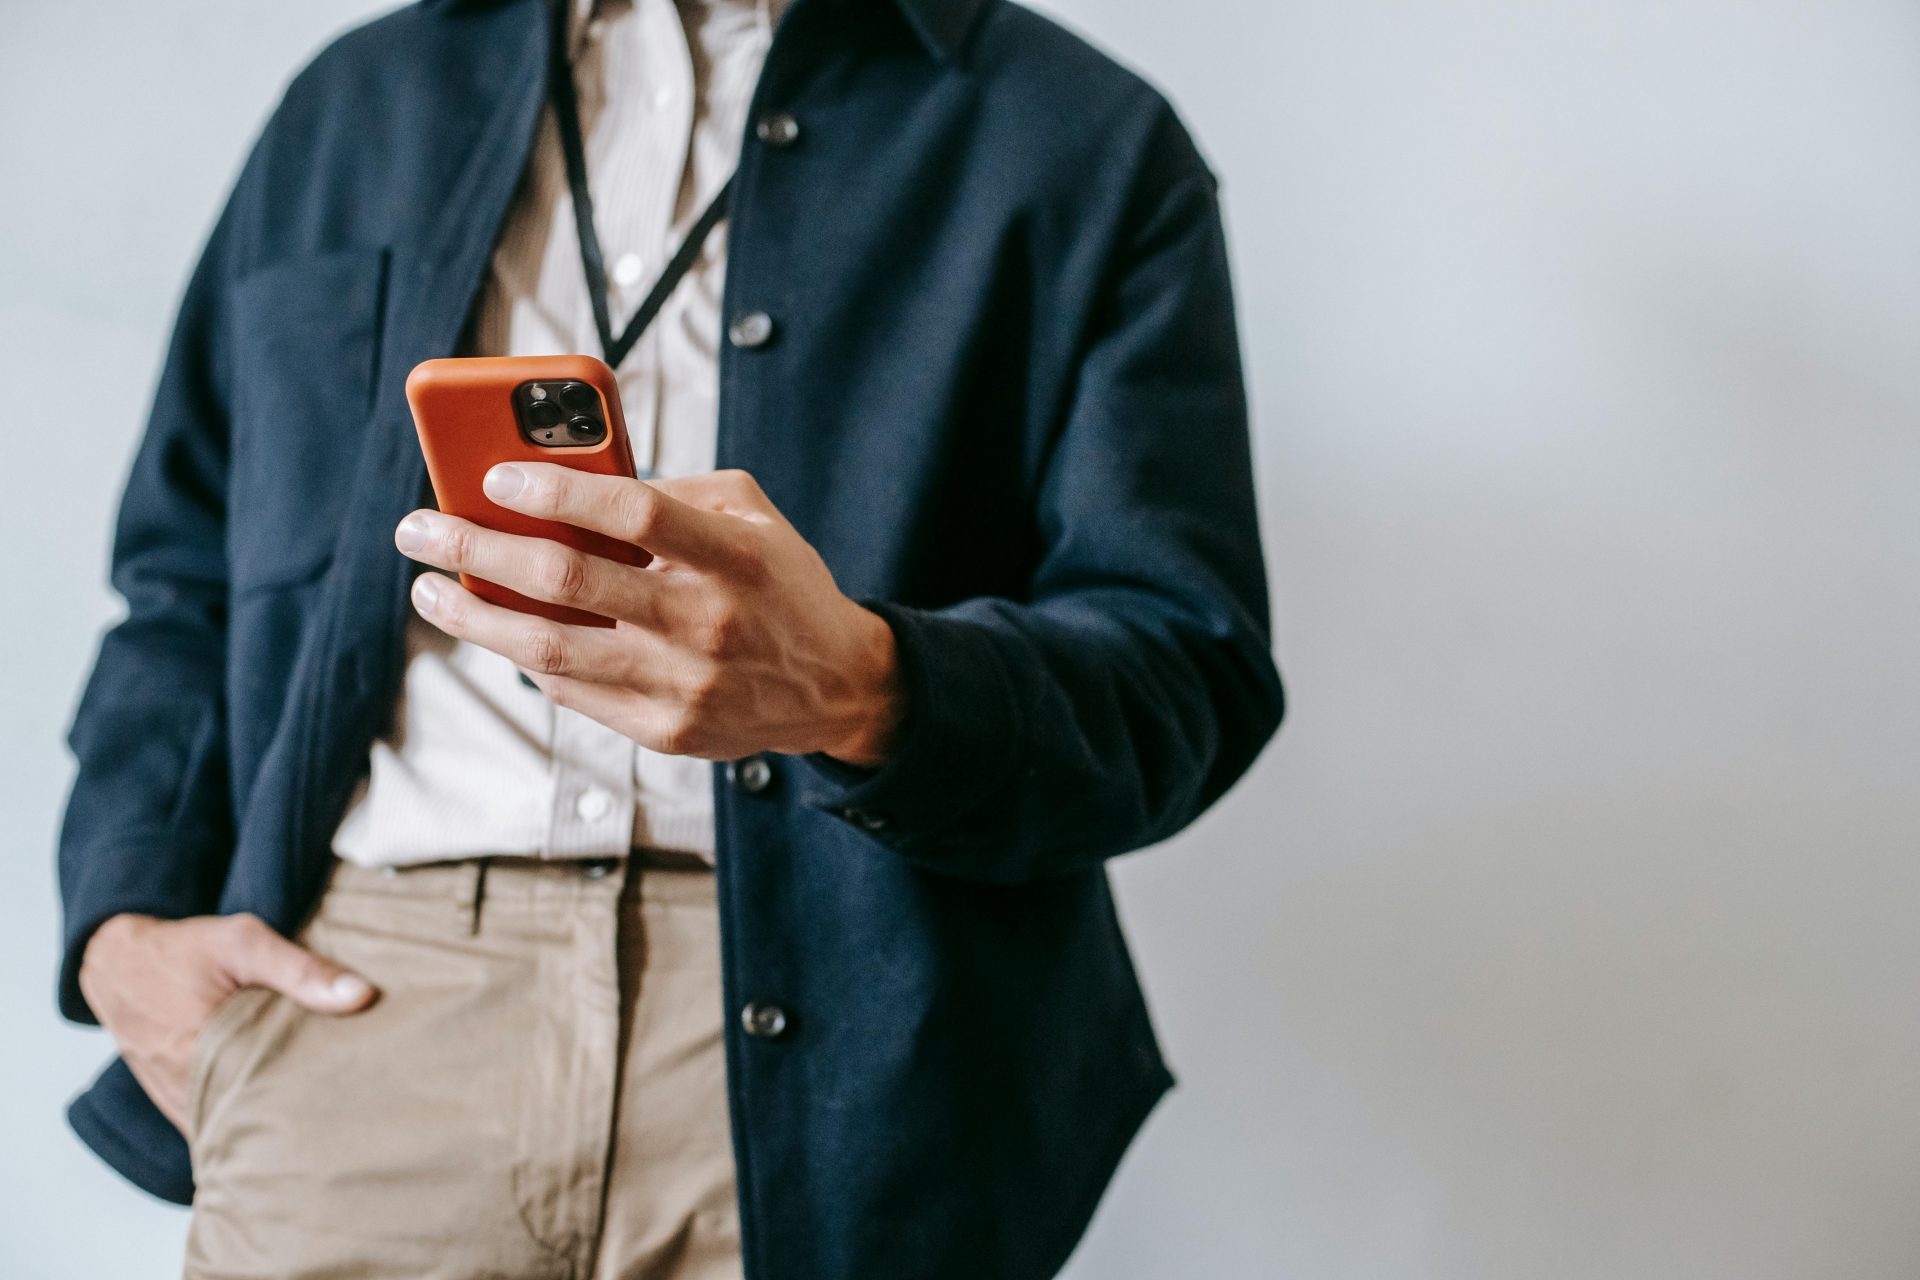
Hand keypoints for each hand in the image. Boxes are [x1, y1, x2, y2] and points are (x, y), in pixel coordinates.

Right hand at [78, 913, 377, 1133]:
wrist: (116, 962)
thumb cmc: (184, 949)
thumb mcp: (244, 942)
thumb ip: (302, 970)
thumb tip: (362, 996)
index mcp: (205, 1052)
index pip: (272, 1102)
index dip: (315, 1109)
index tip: (356, 1109)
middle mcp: (187, 1088)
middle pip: (256, 1124)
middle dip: (300, 1126)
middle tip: (349, 1124)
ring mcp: (176, 1100)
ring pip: (232, 1132)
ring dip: (268, 1128)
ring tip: (322, 1127)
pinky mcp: (172, 1101)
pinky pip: (211, 1126)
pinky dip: (241, 1125)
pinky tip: (278, 1120)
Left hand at [394, 466, 905, 765]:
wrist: (836, 686)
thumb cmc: (781, 585)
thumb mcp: (753, 516)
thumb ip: (675, 491)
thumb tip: (573, 479)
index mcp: (736, 557)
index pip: (635, 514)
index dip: (558, 492)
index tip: (493, 476)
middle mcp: (708, 623)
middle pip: (569, 581)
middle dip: (477, 549)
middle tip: (420, 528)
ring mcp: (683, 685)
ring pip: (550, 650)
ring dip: (475, 617)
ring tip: (429, 590)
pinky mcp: (665, 731)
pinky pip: (572, 692)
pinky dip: (525, 657)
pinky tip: (496, 629)